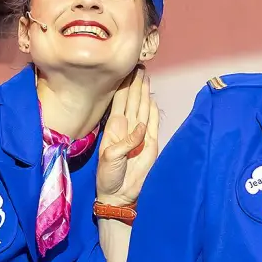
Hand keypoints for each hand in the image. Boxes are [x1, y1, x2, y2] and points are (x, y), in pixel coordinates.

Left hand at [95, 67, 160, 205]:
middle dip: (135, 83)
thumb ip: (126, 143)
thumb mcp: (111, 159)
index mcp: (114, 128)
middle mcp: (126, 128)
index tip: (127, 70)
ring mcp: (139, 135)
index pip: (120, 101)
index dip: (123, 86)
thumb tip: (141, 127)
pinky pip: (152, 124)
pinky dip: (153, 112)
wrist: (119, 194)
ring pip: (142, 109)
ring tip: (146, 77)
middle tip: (139, 66)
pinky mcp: (150, 144)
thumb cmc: (109, 176)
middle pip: (132, 101)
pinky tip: (152, 100)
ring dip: (144, 93)